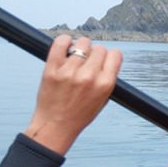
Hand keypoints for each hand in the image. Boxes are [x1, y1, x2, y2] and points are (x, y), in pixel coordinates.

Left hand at [23, 35, 123, 154]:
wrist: (56, 125)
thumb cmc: (80, 114)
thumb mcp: (103, 99)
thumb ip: (107, 78)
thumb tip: (106, 57)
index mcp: (105, 84)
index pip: (115, 54)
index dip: (110, 56)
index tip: (104, 60)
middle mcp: (89, 76)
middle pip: (99, 48)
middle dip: (95, 54)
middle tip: (87, 62)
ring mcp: (70, 72)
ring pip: (82, 43)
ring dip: (80, 47)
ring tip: (76, 56)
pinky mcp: (52, 69)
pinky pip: (60, 43)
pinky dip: (64, 41)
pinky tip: (65, 46)